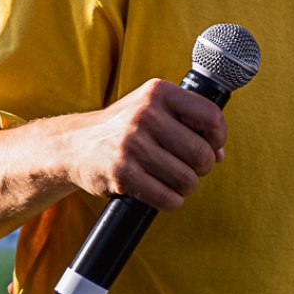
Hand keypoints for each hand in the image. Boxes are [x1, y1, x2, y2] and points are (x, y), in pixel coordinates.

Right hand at [58, 78, 225, 211]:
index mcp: (158, 92)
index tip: (212, 147)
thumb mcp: (153, 110)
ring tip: (173, 181)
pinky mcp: (122, 173)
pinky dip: (171, 201)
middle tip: (189, 168)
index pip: (211, 117)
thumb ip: (188, 123)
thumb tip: (220, 154)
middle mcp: (145, 114)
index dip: (219, 138)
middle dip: (202, 168)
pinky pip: (167, 197)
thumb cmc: (124, 128)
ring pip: (187, 179)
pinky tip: (162, 194)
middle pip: (202, 154)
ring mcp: (132, 144)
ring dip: (186, 187)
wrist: (74, 145)